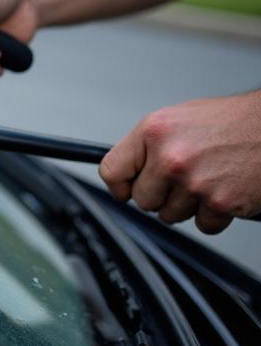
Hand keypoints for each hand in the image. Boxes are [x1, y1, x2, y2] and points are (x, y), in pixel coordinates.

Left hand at [99, 90, 260, 232]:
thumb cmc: (233, 122)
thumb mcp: (179, 120)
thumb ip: (149, 146)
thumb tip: (128, 171)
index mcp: (154, 131)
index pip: (112, 170)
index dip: (120, 185)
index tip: (126, 189)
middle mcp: (170, 156)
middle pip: (142, 200)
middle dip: (160, 195)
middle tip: (182, 179)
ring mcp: (193, 182)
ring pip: (169, 216)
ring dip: (187, 205)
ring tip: (207, 179)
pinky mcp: (218, 203)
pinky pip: (202, 225)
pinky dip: (212, 215)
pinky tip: (223, 190)